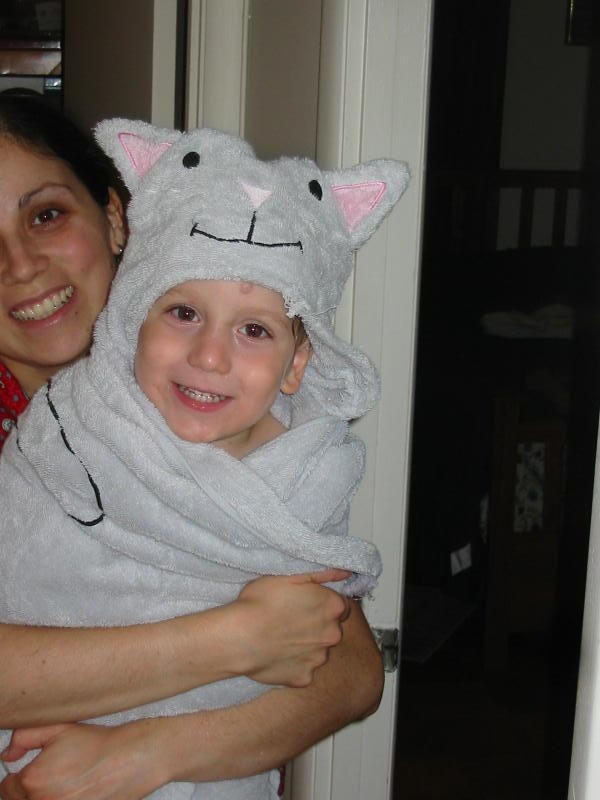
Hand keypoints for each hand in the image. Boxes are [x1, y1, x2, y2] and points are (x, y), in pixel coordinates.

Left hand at [0, 721, 166, 799]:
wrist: (128, 760)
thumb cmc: (97, 744)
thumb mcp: (59, 728)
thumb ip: (25, 736)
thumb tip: (8, 755)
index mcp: (33, 780)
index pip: (7, 787)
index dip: (18, 776)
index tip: (33, 769)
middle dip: (26, 790)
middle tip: (47, 777)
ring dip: (42, 797)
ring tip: (59, 784)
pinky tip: (70, 792)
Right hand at [233, 569, 350, 686]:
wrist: (240, 637)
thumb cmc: (262, 601)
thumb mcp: (291, 577)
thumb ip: (322, 575)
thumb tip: (345, 573)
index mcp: (333, 607)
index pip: (341, 605)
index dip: (323, 603)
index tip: (306, 603)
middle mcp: (333, 634)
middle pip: (331, 629)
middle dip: (317, 625)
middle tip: (290, 620)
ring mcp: (319, 659)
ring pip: (317, 650)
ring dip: (306, 645)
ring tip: (280, 638)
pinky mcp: (304, 678)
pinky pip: (303, 669)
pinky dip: (294, 664)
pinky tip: (276, 655)